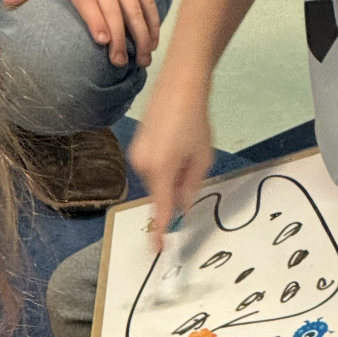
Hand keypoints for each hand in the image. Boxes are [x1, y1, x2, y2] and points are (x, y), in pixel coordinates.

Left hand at [3, 0, 159, 67]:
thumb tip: (7, 4)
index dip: (97, 19)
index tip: (103, 40)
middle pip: (114, 9)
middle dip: (119, 37)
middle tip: (118, 62)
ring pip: (135, 9)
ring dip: (141, 35)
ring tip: (142, 60)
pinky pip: (148, 2)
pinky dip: (153, 23)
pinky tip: (152, 42)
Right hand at [128, 87, 212, 246]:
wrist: (179, 86)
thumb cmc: (195, 121)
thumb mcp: (202, 158)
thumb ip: (191, 187)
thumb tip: (183, 207)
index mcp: (161, 169)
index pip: (160, 209)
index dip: (160, 231)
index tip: (158, 249)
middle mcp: (142, 165)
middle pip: (160, 194)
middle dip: (176, 189)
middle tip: (193, 164)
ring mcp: (136, 155)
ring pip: (156, 181)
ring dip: (171, 176)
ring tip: (185, 149)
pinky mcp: (135, 148)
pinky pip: (151, 168)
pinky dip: (164, 166)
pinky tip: (175, 145)